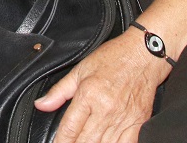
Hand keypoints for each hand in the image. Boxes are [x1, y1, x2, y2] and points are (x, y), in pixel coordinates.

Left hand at [34, 28, 169, 142]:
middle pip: (86, 142)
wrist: (145, 54)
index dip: (60, 142)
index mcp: (89, 94)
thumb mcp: (81, 70)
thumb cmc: (114, 58)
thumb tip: (41, 105)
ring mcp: (124, 118)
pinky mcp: (139, 123)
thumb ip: (59, 91)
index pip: (69, 128)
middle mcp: (106, 109)